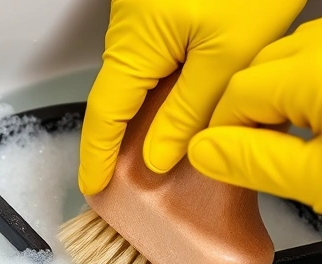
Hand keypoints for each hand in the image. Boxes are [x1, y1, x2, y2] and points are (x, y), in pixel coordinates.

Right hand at [78, 0, 305, 194]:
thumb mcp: (227, 56)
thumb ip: (189, 111)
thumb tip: (159, 156)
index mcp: (137, 40)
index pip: (104, 114)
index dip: (98, 157)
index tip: (94, 188)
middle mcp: (130, 25)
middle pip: (119, 96)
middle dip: (123, 141)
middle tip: (132, 184)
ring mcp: (145, 14)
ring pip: (139, 78)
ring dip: (148, 114)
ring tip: (167, 153)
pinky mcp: (163, 7)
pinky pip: (154, 58)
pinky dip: (165, 88)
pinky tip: (189, 106)